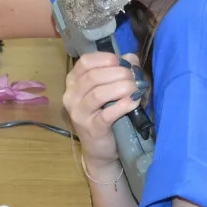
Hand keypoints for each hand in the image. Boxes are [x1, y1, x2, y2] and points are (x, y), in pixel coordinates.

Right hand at [62, 52, 145, 168]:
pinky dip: (123, 105)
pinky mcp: (91, 128)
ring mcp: (79, 113)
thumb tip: (131, 58)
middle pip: (92, 77)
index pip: (84, 62)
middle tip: (133, 77)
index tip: (122, 62)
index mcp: (73, 82)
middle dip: (118, 73)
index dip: (105, 59)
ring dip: (121, 88)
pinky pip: (107, 114)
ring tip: (135, 88)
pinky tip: (134, 102)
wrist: (100, 148)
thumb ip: (119, 71)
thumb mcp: (109, 90)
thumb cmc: (105, 114)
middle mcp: (71, 96)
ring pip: (98, 94)